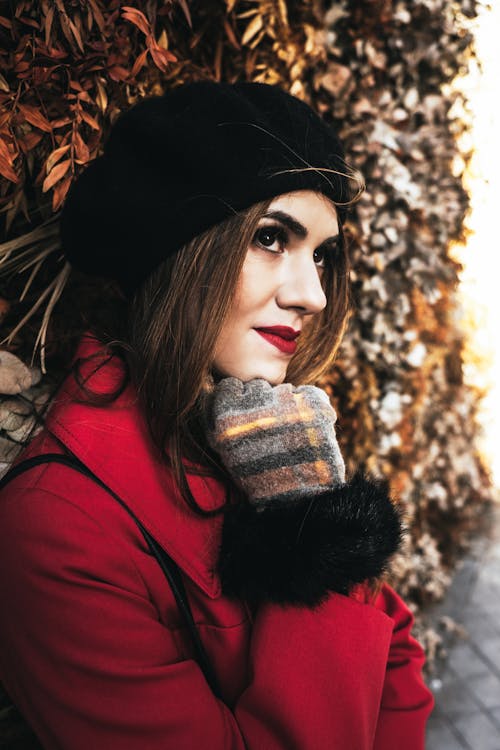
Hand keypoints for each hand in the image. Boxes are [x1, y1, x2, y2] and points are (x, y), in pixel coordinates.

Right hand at [205, 377, 344, 504]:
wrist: (298, 499)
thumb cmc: (258, 477)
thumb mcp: (227, 451)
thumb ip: (217, 422)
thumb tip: (211, 393)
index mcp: (230, 417)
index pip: (230, 387)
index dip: (236, 399)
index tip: (243, 413)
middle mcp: (256, 405)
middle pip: (257, 387)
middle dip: (262, 402)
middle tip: (269, 427)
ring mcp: (288, 402)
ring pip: (284, 391)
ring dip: (286, 406)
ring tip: (290, 434)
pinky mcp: (314, 405)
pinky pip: (310, 394)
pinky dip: (309, 407)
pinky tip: (306, 429)